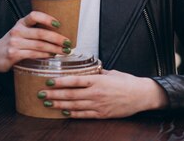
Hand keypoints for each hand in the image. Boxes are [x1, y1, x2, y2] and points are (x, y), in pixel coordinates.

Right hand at [0, 11, 70, 78]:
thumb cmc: (11, 44)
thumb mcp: (20, 33)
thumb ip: (34, 31)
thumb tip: (57, 33)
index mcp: (20, 23)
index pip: (34, 15)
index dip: (47, 18)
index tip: (59, 24)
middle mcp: (17, 31)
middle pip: (41, 33)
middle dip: (57, 38)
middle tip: (68, 42)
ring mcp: (15, 43)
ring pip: (39, 45)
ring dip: (54, 48)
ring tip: (64, 51)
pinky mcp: (14, 54)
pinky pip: (33, 54)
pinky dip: (45, 55)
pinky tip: (51, 55)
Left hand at [39, 69, 167, 118]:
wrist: (142, 96)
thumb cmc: (127, 82)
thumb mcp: (111, 72)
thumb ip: (97, 72)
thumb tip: (86, 69)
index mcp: (98, 80)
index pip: (74, 80)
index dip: (60, 82)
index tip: (49, 81)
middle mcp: (96, 93)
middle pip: (71, 94)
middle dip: (54, 94)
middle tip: (41, 93)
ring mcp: (98, 105)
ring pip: (75, 105)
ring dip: (60, 104)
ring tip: (48, 103)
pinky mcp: (102, 114)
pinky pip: (84, 115)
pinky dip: (73, 114)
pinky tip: (64, 112)